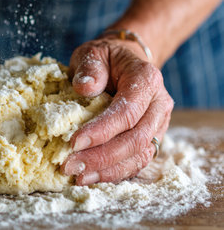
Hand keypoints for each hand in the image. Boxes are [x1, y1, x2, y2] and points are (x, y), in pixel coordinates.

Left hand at [61, 38, 173, 184]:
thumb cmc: (106, 59)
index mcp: (146, 80)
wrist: (126, 61)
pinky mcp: (151, 138)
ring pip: (139, 155)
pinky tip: (91, 176)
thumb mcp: (93, 53)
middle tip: (70, 165)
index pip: (127, 112)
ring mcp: (158, 124)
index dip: (101, 130)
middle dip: (101, 156)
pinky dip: (114, 172)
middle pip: (136, 139)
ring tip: (78, 176)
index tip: (73, 142)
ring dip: (107, 170)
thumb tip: (84, 88)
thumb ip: (90, 67)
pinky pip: (137, 161)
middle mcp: (159, 104)